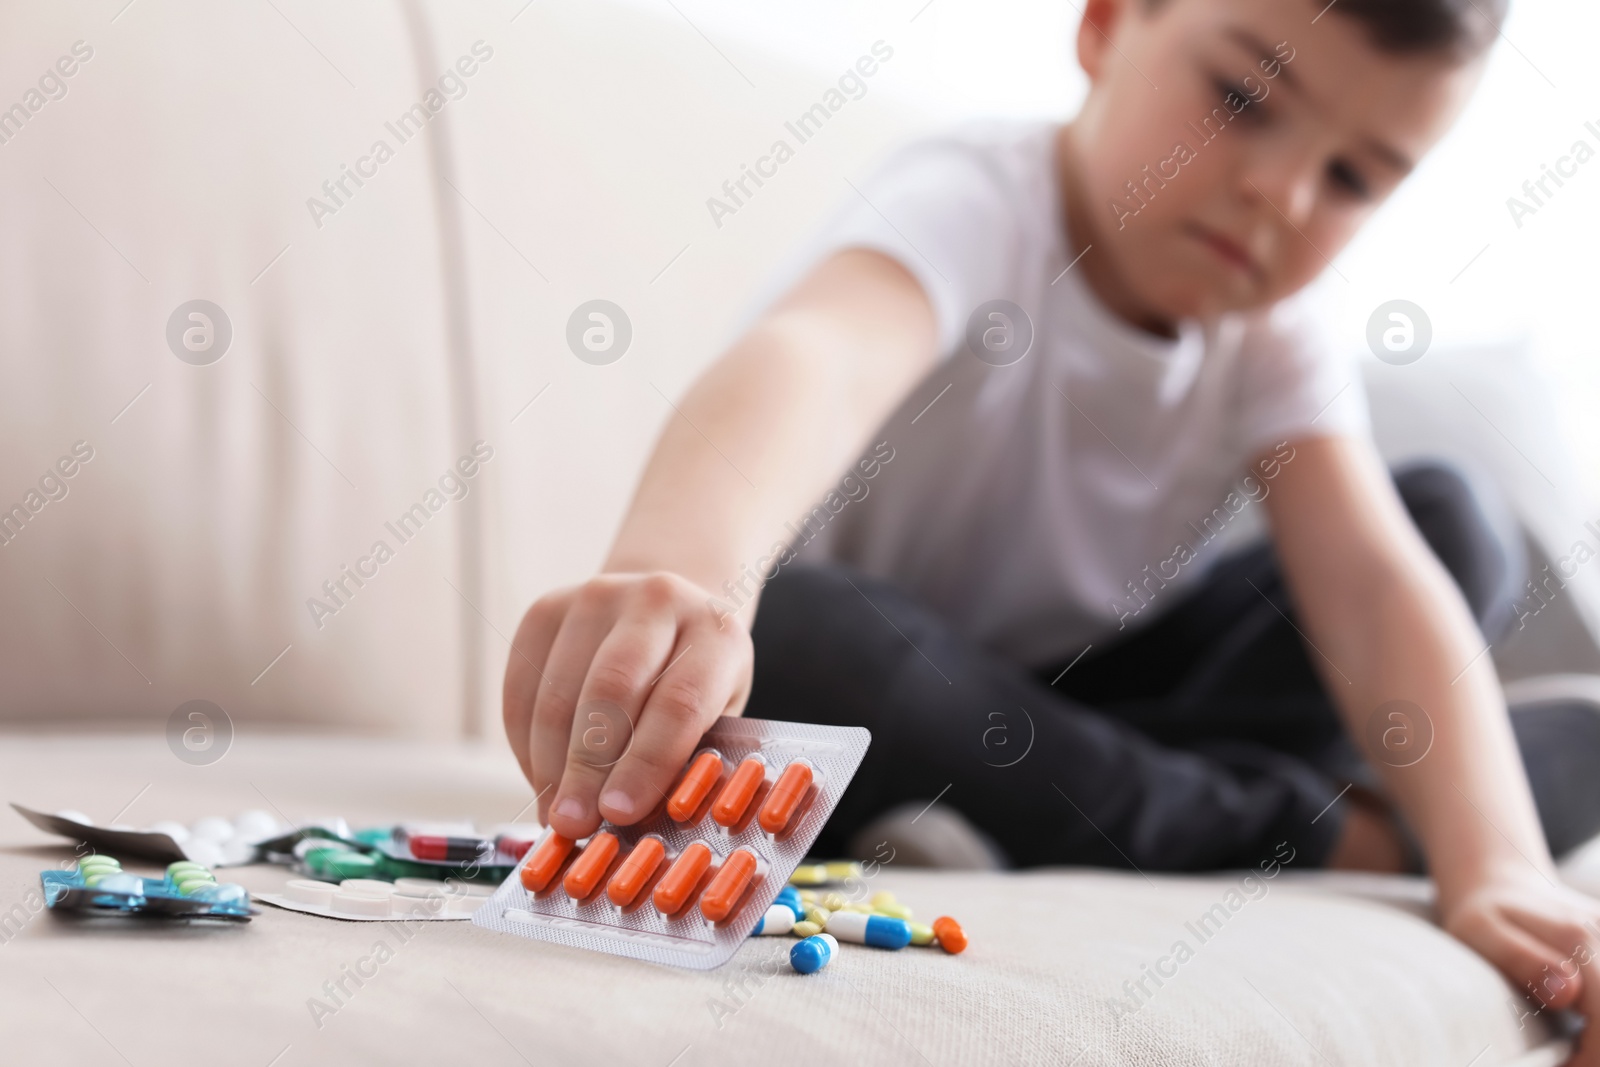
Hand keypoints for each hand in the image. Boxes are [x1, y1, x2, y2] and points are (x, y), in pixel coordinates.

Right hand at [503, 572, 752, 838]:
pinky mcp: (546, 610)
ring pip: (559, 692)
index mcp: (714, 632)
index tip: (620, 814)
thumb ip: (685, 759)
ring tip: (555, 813)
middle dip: (588, 769)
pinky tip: (541, 780)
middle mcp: (655, 600)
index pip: (679, 701)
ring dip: (550, 764)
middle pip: (611, 691)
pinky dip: (525, 745)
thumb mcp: (716, 714)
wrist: (665, 610)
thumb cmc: (695, 681)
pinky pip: (522, 687)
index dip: (647, 763)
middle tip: (575, 825)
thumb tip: (636, 826)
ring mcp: (596, 597)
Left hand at [1442, 872, 1599, 1063]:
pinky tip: (1587, 1036)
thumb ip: (1521, 960)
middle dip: (1598, 1054)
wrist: (1502, 891)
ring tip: (1575, 1053)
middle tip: (1565, 1064)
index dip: (1592, 1058)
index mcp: (1579, 937)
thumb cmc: (1484, 919)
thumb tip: (1568, 991)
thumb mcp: (1480, 933)